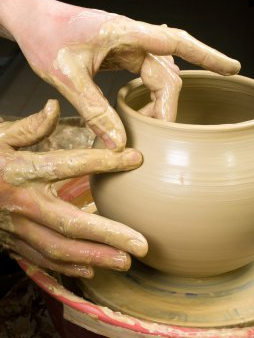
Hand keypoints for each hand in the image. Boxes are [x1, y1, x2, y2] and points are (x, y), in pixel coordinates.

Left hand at [0, 0, 240, 150]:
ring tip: (151, 125)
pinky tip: (146, 106)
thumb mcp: (66, 77)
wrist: (29, 19)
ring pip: (157, 74)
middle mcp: (132, 35)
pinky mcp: (119, 51)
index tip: (232, 68)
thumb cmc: (44, 36)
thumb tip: (118, 144)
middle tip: (158, 135)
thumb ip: (93, 110)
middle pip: (167, 71)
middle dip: (166, 106)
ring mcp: (127, 43)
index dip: (208, 55)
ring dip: (158, 101)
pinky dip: (149, 93)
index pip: (176, 41)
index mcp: (124, 32)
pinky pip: (144, 72)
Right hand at [0, 101, 145, 276]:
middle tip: (141, 244)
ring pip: (60, 249)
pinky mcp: (11, 243)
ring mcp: (16, 228)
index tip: (135, 159)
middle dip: (109, 236)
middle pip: (71, 223)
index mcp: (20, 170)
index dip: (104, 162)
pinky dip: (69, 267)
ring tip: (126, 262)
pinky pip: (42, 259)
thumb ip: (29, 127)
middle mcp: (22, 203)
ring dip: (95, 258)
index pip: (69, 164)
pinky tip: (92, 269)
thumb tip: (54, 108)